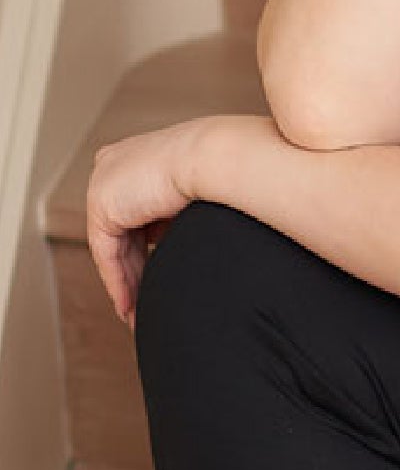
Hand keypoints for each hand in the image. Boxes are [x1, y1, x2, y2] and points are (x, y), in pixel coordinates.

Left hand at [85, 114, 242, 330]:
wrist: (220, 157)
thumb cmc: (228, 169)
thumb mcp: (203, 191)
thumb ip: (186, 214)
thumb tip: (195, 246)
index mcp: (139, 155)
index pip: (137, 213)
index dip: (147, 248)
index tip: (158, 276)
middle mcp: (116, 166)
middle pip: (123, 232)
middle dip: (135, 272)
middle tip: (144, 304)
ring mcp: (105, 182)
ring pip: (114, 247)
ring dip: (128, 284)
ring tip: (139, 314)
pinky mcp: (102, 204)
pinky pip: (108, 254)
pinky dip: (119, 283)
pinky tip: (131, 306)